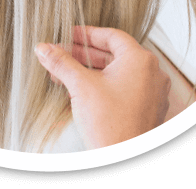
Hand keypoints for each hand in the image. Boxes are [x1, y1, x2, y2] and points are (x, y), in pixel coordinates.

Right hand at [35, 26, 170, 149]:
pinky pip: (123, 87)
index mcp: (140, 60)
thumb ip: (61, 62)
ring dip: (89, 70)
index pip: (111, 36)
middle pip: (113, 54)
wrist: (123, 161)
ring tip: (64, 73)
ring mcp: (151, 92)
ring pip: (116, 72)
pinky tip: (80, 90)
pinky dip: (102, 85)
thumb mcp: (80, 86)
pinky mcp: (146, 109)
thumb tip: (44, 48)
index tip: (69, 34)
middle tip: (62, 53)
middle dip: (83, 54)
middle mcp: (151, 73)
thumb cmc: (111, 126)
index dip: (87, 33)